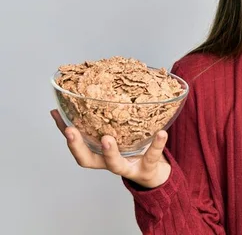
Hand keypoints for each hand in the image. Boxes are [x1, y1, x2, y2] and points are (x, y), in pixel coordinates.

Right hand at [50, 109, 171, 188]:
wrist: (154, 171)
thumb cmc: (132, 147)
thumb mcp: (118, 132)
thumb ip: (105, 117)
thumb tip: (93, 92)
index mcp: (99, 153)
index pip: (77, 144)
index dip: (65, 131)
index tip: (56, 114)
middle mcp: (108, 162)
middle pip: (87, 160)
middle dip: (77, 146)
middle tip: (70, 131)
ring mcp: (128, 167)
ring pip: (115, 164)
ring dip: (109, 152)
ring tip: (107, 138)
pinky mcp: (147, 167)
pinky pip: (152, 155)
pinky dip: (157, 144)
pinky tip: (162, 133)